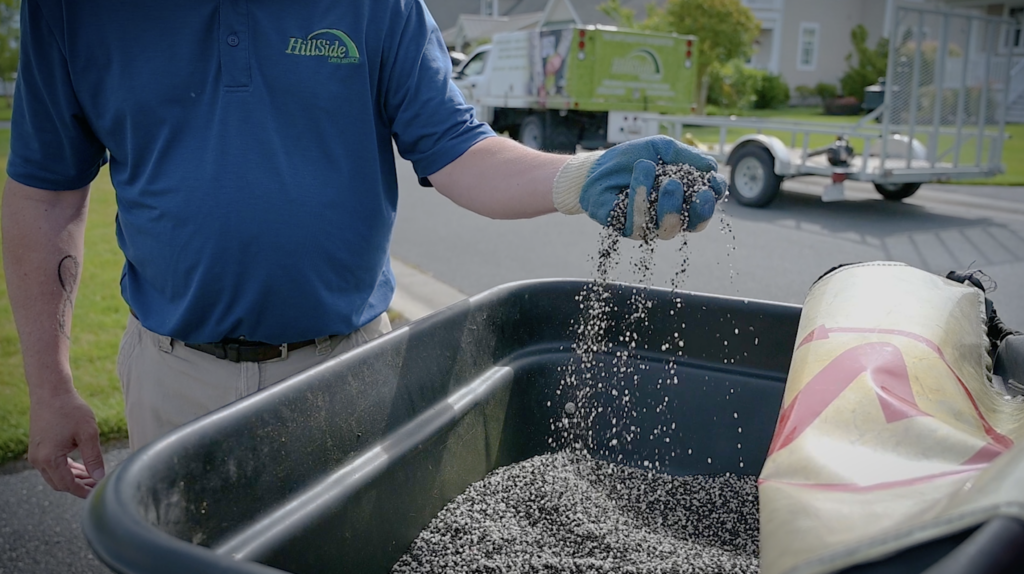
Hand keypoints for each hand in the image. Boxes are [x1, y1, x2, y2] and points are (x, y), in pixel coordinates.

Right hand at [28, 391, 105, 497]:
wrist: (51, 392)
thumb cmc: (70, 410)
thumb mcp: (88, 433)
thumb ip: (94, 457)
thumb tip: (100, 477)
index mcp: (49, 459)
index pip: (67, 485)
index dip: (84, 491)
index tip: (98, 492)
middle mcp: (38, 460)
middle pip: (60, 483)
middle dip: (79, 486)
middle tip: (98, 485)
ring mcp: (36, 455)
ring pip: (55, 476)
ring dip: (74, 478)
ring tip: (94, 477)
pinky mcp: (38, 449)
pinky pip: (52, 466)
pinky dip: (67, 469)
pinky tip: (82, 468)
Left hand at [552, 135, 726, 238]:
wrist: (599, 165)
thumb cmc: (634, 158)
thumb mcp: (663, 149)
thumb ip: (687, 157)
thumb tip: (712, 168)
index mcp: (684, 201)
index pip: (705, 208)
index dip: (712, 199)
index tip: (711, 183)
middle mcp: (670, 217)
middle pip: (694, 225)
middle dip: (697, 207)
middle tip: (688, 184)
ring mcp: (650, 226)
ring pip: (668, 228)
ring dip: (667, 201)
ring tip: (657, 174)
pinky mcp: (627, 229)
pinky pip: (639, 224)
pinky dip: (640, 196)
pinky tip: (636, 176)